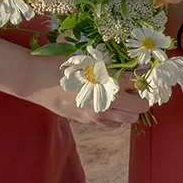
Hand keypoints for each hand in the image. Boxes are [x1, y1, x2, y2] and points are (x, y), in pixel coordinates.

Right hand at [18, 56, 149, 126]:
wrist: (35, 80)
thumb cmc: (62, 64)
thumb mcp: (88, 59)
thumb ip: (112, 65)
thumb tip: (135, 68)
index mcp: (105, 81)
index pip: (138, 83)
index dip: (146, 78)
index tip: (148, 74)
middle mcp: (104, 101)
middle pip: (141, 106)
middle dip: (142, 97)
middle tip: (136, 87)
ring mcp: (96, 114)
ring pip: (129, 119)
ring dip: (131, 108)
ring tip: (124, 96)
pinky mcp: (88, 121)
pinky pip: (112, 124)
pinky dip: (117, 116)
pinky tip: (110, 104)